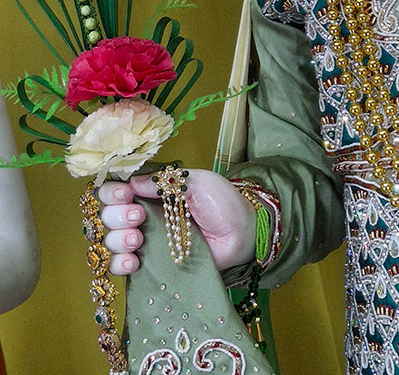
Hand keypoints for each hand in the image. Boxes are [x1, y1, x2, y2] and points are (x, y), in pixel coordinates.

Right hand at [99, 169, 256, 275]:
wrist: (241, 235)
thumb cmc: (223, 203)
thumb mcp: (198, 182)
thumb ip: (166, 180)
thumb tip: (133, 182)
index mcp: (153, 192)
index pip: (118, 189)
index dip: (113, 192)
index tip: (125, 194)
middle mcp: (144, 216)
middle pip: (108, 215)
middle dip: (116, 215)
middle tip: (138, 217)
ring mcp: (147, 241)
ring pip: (112, 241)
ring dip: (117, 239)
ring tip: (138, 239)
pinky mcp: (152, 265)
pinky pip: (122, 267)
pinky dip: (120, 264)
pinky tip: (133, 261)